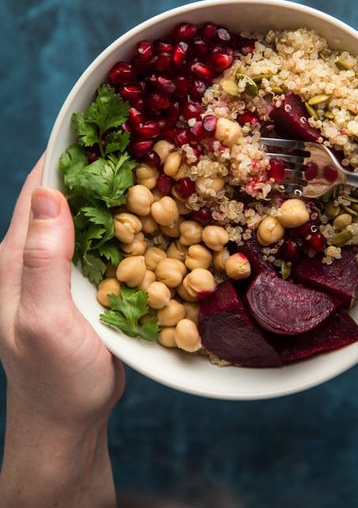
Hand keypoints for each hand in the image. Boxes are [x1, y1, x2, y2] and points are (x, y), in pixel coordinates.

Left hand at [0, 157, 123, 506]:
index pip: (39, 189)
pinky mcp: (86, 285)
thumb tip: (47, 193)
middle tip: (138, 134)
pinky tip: (154, 212)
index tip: (99, 120)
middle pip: (66, 195)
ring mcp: (62, 271)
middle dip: (96, 163)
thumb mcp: (42, 320)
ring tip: (151, 161)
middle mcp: (36, 256)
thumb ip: (42, 259)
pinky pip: (107, 241)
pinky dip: (128, 221)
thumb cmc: (54, 377)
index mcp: (17, 257)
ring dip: (115, 189)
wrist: (68, 421)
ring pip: (89, 216)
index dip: (65, 152)